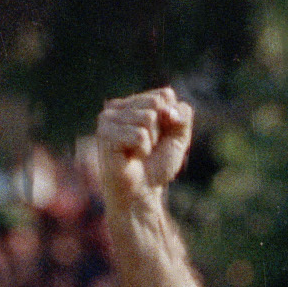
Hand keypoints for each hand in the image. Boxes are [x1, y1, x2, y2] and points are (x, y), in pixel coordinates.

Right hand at [95, 88, 193, 206]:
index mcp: (133, 101)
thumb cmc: (157, 164)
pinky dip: (142, 149)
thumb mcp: (179, 136)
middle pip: (156, 104)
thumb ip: (182, 114)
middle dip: (160, 130)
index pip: (164, 94)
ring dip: (150, 142)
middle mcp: (118, 106)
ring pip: (148, 118)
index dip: (170, 119)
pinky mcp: (105, 134)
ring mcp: (108, 118)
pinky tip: (131, 157)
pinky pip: (139, 135)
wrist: (143, 191)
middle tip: (147, 146)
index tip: (160, 137)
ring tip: (138, 152)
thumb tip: (167, 110)